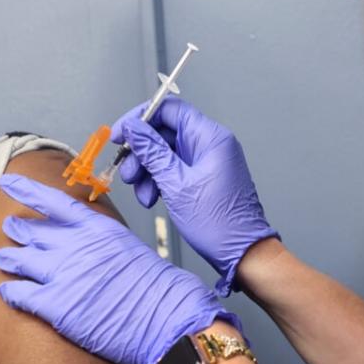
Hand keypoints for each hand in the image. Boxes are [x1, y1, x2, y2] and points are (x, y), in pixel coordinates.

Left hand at [0, 173, 241, 363]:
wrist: (167, 317)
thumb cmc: (155, 287)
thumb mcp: (127, 245)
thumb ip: (99, 238)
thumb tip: (83, 239)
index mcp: (96, 228)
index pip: (53, 202)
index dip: (27, 190)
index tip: (9, 182)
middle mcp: (75, 246)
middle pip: (33, 231)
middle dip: (18, 229)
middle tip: (9, 227)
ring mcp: (63, 274)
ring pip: (20, 259)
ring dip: (8, 257)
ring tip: (2, 257)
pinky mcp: (57, 305)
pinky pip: (20, 293)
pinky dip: (9, 290)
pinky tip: (5, 290)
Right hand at [110, 97, 277, 295]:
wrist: (242, 253)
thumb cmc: (219, 223)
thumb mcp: (175, 184)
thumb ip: (151, 152)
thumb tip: (133, 128)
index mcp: (210, 137)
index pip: (169, 109)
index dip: (140, 118)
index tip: (121, 134)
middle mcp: (210, 144)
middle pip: (163, 132)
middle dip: (140, 152)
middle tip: (128, 172)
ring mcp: (206, 161)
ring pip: (164, 153)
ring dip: (146, 171)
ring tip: (142, 193)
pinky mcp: (202, 176)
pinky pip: (172, 168)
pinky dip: (157, 180)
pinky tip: (152, 198)